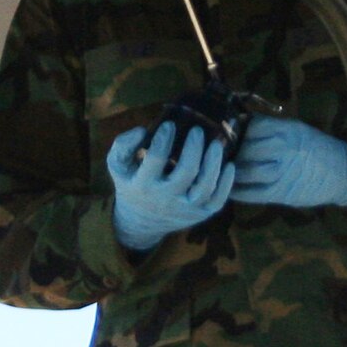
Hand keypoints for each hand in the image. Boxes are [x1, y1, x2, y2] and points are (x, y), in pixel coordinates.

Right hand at [107, 119, 234, 251]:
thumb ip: (123, 145)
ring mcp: (185, 209)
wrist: (141, 222)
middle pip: (186, 172)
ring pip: (205, 187)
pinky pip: (217, 201)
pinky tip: (229, 165)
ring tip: (216, 144)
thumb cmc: (132, 183)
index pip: (155, 160)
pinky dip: (226, 183)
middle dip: (194, 148)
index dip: (164, 139)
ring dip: (214, 163)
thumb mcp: (118, 165)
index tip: (169, 124)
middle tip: (198, 130)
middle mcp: (165, 199)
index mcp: (143, 185)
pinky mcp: (199, 215)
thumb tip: (143, 130)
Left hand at [232, 115, 346, 208]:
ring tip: (227, 170)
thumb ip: (272, 129)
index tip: (231, 133)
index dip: (238, 130)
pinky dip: (238, 192)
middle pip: (246, 148)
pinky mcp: (282, 192)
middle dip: (233, 152)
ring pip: (246, 171)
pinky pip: (253, 193)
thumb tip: (241, 126)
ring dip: (233, 172)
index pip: (252, 126)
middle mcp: (283, 149)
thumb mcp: (298, 130)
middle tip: (225, 154)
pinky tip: (230, 189)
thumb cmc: (318, 149)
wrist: (344, 173)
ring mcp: (282, 172)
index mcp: (287, 130)